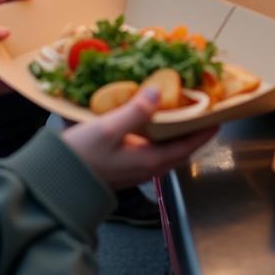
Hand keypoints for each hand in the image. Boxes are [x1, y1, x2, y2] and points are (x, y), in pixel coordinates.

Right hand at [62, 87, 215, 189]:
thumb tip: (158, 91)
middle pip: (180, 149)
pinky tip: (150, 121)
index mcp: (150, 160)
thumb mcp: (108, 128)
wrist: (56, 183)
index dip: (204, 131)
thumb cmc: (82, 157)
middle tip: (201, 110)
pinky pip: (151, 150)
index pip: (188, 145)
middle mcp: (147, 169)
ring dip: (175, 132)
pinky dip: (158, 135)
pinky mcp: (124, 167)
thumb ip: (135, 110)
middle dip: (193, 131)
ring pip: (165, 150)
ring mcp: (135, 170)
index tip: (218, 116)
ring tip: (179, 111)